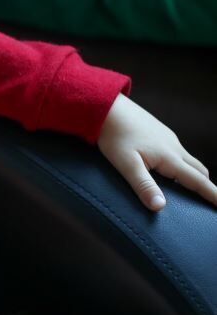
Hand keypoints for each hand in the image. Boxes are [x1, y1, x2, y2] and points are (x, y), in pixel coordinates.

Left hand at [97, 94, 216, 210]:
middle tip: (212, 201)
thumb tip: (160, 207)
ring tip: (194, 190)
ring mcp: (168, 139)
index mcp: (169, 157)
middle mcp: (174, 147)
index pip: (197, 180)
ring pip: (189, 160)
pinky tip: (173, 172)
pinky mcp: (160, 134)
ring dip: (195, 175)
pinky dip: (183, 165)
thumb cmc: (115, 137)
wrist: (108, 108)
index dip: (212, 194)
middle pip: (198, 170)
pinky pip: (178, 153)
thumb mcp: (126, 164)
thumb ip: (143, 186)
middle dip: (207, 186)